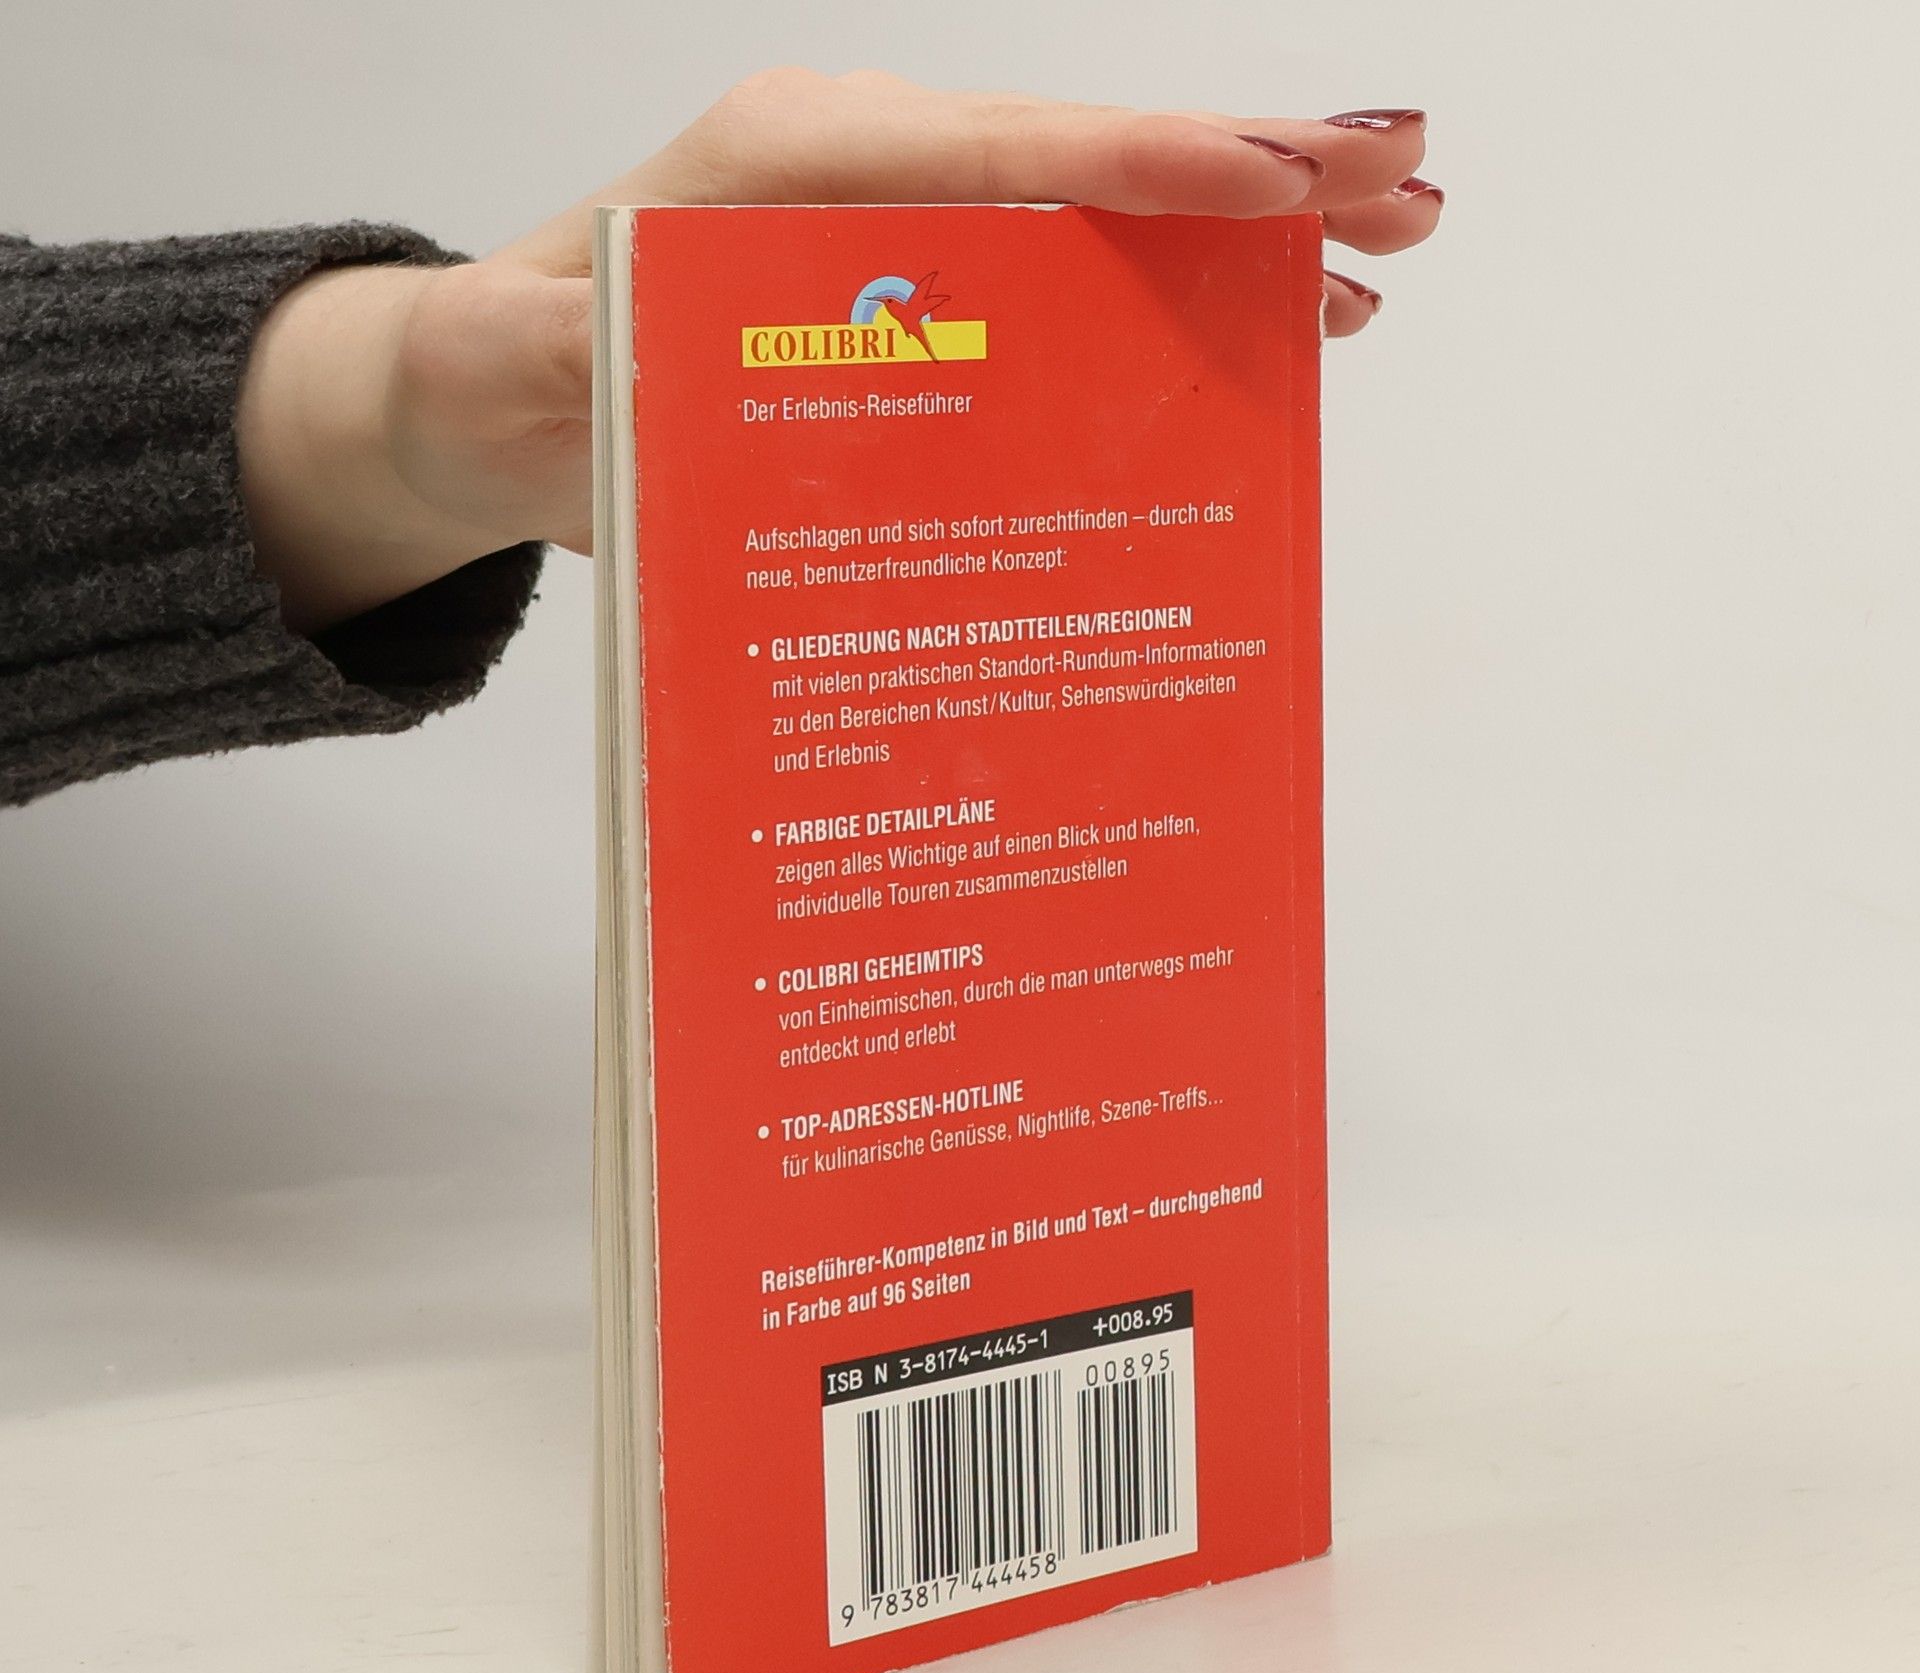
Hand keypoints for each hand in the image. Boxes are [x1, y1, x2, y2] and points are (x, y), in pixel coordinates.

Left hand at [238, 70, 1442, 632]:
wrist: (492, 401)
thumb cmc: (508, 376)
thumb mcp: (505, 364)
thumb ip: (561, 350)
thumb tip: (621, 343)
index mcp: (794, 166)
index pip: (1003, 153)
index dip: (1146, 170)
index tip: (1279, 190)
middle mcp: (869, 176)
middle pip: (1090, 159)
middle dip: (1255, 171)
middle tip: (1411, 187)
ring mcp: (906, 231)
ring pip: (1104, 215)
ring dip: (1248, 233)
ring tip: (1386, 253)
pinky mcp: (923, 296)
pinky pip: (1074, 279)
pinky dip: (1178, 292)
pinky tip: (1265, 323)